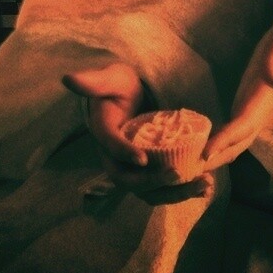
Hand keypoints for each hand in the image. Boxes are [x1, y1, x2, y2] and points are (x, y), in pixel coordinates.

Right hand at [62, 62, 210, 204]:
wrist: (128, 98)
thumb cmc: (119, 86)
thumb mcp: (110, 79)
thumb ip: (93, 81)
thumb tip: (67, 79)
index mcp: (103, 132)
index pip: (109, 146)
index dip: (123, 153)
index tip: (143, 159)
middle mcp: (114, 157)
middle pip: (127, 180)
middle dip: (152, 182)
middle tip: (178, 174)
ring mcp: (131, 168)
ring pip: (147, 191)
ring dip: (174, 193)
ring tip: (202, 185)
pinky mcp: (148, 173)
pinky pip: (161, 189)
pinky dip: (182, 192)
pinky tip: (205, 189)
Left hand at [200, 20, 272, 169]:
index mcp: (266, 98)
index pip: (244, 124)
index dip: (225, 140)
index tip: (206, 155)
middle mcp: (263, 110)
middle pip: (239, 142)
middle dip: (217, 158)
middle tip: (188, 174)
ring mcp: (261, 112)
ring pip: (239, 140)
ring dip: (218, 155)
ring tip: (192, 169)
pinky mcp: (258, 108)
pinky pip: (239, 131)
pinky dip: (223, 143)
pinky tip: (206, 149)